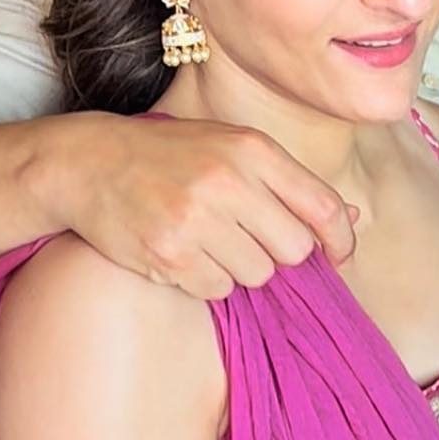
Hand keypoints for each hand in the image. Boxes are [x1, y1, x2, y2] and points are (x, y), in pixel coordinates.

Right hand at [47, 112, 356, 298]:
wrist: (87, 163)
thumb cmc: (169, 157)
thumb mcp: (232, 149)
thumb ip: (289, 184)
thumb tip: (351, 220)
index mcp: (252, 150)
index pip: (324, 207)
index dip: (340, 241)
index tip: (337, 256)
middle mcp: (228, 181)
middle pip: (294, 250)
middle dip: (279, 254)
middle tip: (247, 239)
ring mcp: (197, 219)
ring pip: (257, 275)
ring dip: (240, 268)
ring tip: (209, 241)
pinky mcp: (170, 253)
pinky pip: (217, 290)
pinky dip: (206, 281)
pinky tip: (184, 253)